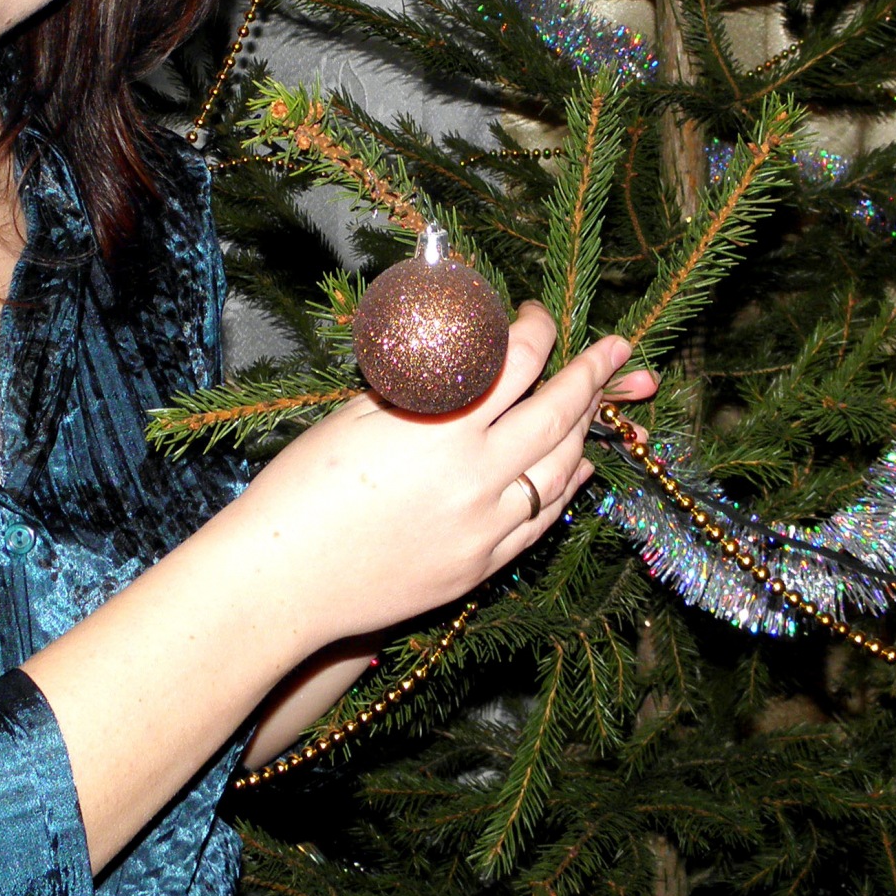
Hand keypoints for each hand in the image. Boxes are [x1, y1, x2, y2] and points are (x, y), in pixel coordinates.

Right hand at [235, 303, 654, 651]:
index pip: (517, 361)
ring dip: (584, 429)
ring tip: (593, 403)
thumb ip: (420, 387)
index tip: (537, 315)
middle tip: (614, 348)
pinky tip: (579, 467)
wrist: (281, 580)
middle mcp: (475, 475)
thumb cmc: (302, 489)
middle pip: (558, 412)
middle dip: (591, 373)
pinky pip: (544, 519)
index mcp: (442, 427)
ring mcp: (484, 526)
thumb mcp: (357, 415)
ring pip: (563, 468)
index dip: (537, 329)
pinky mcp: (481, 567)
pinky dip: (568, 486)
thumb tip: (459, 353)